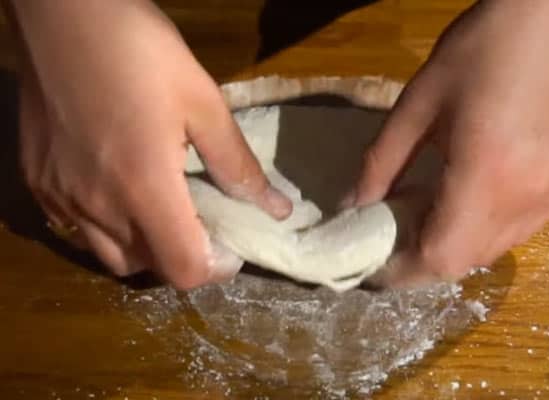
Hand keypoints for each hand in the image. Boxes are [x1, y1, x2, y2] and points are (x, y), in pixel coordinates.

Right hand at [12, 0, 290, 288]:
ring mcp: (59, 197)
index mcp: (143, 187)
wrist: (61, 12)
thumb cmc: (141, 50)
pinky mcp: (36, 182)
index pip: (184, 269)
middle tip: (200, 221)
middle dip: (182, 255)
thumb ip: (237, 164)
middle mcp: (96, 206)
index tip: (230, 243)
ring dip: (144, 247)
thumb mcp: (203, 102)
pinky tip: (117, 190)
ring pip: (109, 256)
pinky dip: (106, 228)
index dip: (216, 267)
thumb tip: (277, 208)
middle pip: (148, 268)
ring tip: (160, 209)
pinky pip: (76, 230)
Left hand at [349, 0, 548, 284]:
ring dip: (451, 246)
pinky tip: (461, 201)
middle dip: (421, 260)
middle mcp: (524, 199)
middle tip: (389, 236)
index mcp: (486, 176)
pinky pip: (515, 230)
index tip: (370, 267)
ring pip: (491, 251)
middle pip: (465, 262)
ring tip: (420, 217)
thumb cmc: (477, 53)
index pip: (440, 257)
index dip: (401, 272)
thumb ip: (380, 164)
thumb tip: (350, 206)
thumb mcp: (416, 105)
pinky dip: (480, 231)